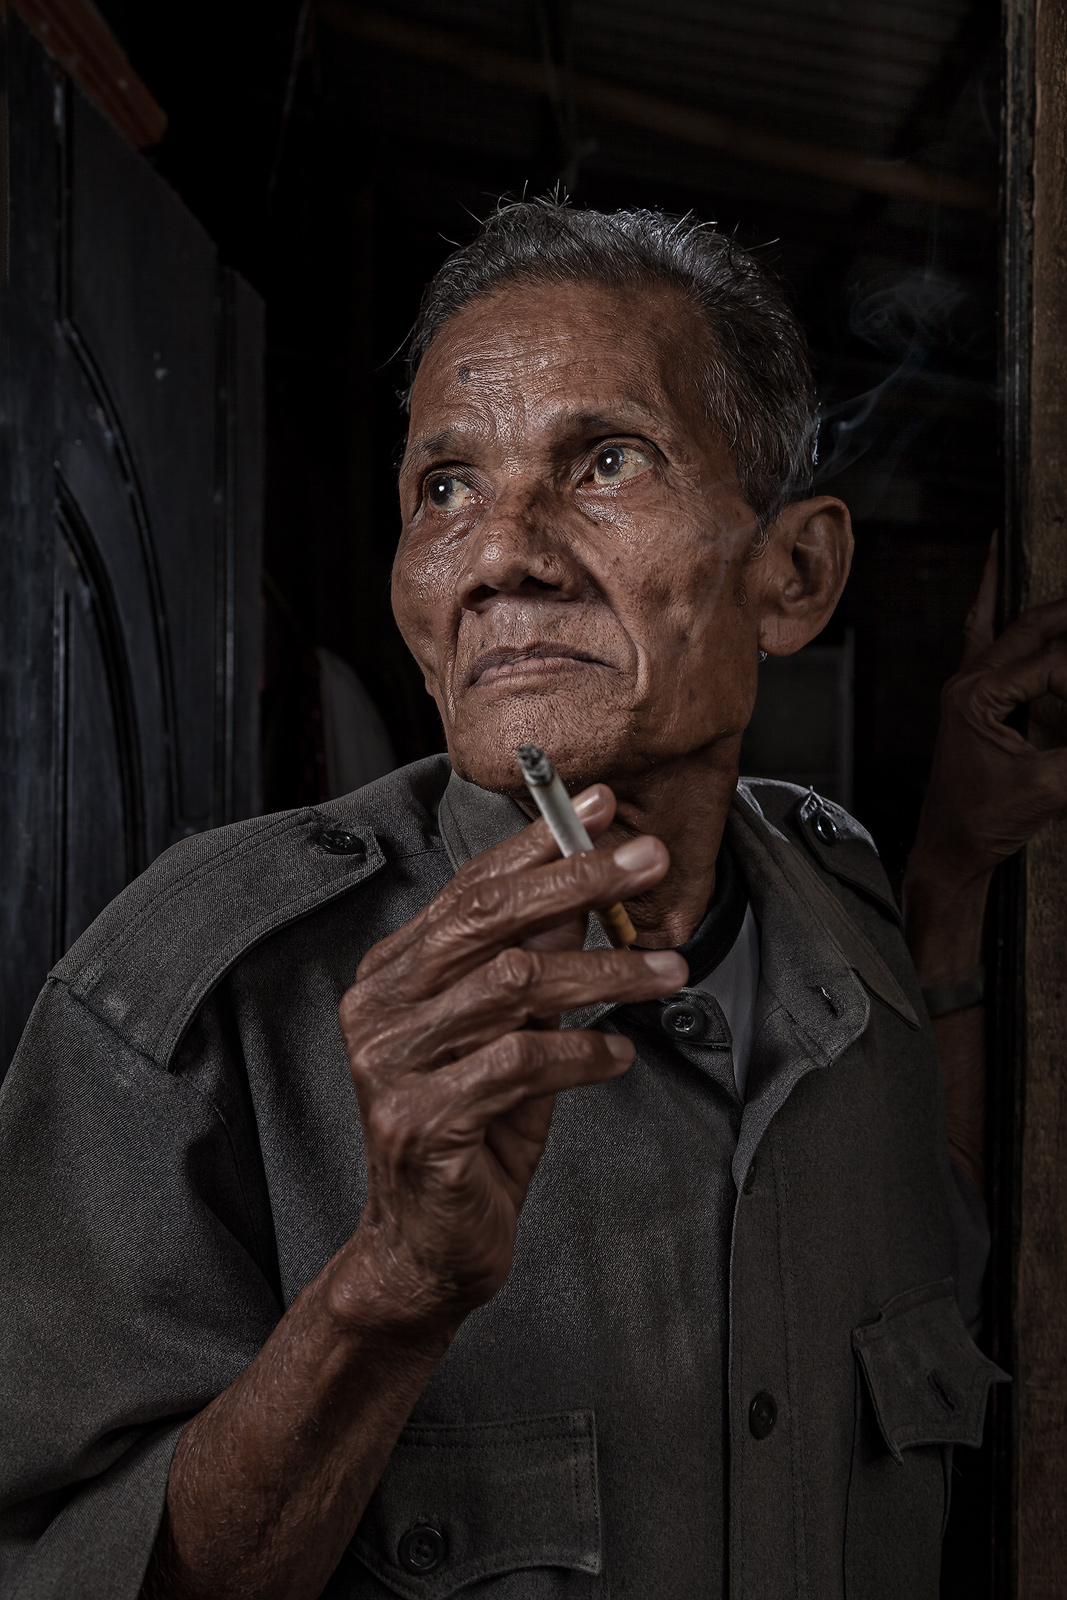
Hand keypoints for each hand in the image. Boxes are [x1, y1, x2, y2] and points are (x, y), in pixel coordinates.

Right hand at [335, 785, 686, 1329]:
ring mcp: (391, 1064)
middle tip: (647, 863)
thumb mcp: (508, 1034)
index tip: (599, 809)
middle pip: (487, 920)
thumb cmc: (472, 1135)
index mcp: (393, 974)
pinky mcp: (422, 1120)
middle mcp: (379, 1008)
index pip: (470, 889)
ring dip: (604, 972)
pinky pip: (520, 1064)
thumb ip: (532, 964)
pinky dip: (582, 1054)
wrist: (428, 1245)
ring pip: (513, 986)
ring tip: (664, 972)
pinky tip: (618, 1055)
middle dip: (577, 880)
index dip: (539, 844)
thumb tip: (582, 892)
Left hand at [908, 537, 1066, 893]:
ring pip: (997, 625)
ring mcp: (966, 692)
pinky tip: (991, 577)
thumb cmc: (985, 822)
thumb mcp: (1050, 786)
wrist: (948, 852)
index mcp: (977, 697)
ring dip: (1013, 591)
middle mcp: (967, 685)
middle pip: (1025, 627)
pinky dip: (991, 608)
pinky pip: (983, 642)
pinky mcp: (973, 705)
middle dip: (1065, 606)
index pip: (1051, 666)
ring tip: (1007, 543)